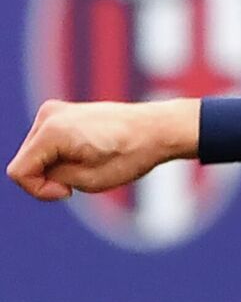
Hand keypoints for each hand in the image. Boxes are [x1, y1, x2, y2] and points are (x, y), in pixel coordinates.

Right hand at [7, 98, 197, 200]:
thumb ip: (49, 176)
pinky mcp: (63, 111)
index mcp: (52, 130)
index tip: (68, 192)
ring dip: (56, 165)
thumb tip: (35, 168)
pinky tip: (89, 153)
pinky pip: (47, 144)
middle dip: (48, 177)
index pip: (19, 172)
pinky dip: (61, 155)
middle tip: (84, 175)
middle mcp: (49, 114)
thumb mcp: (85, 181)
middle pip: (26, 162)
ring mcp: (55, 109)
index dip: (39, 190)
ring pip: (35, 154)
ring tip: (90, 161)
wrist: (159, 129)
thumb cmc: (130, 156)